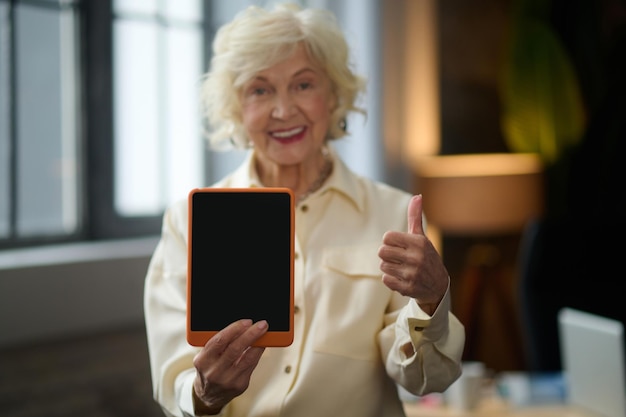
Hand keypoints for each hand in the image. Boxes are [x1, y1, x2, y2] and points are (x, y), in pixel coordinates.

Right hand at [192, 319, 267, 413]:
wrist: (208, 395)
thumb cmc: (210, 368)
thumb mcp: (207, 355)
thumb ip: (219, 342)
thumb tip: (242, 326)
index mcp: (203, 360)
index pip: (219, 341)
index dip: (234, 329)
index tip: (247, 321)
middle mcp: (214, 372)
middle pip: (235, 349)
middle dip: (250, 334)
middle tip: (261, 324)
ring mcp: (227, 380)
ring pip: (247, 358)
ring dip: (258, 344)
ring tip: (264, 333)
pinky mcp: (240, 385)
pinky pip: (252, 366)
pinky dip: (257, 353)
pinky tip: (261, 345)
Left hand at [378, 194, 448, 314]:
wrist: (438, 285)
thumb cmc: (425, 256)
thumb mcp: (421, 237)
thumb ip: (415, 217)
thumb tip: (417, 196)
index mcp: (419, 243)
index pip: (387, 237)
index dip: (390, 242)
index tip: (399, 246)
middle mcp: (416, 258)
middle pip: (382, 252)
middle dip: (388, 255)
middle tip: (399, 258)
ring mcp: (412, 274)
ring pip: (383, 266)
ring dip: (389, 267)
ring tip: (402, 269)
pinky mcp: (408, 288)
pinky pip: (386, 279)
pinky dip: (391, 279)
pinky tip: (402, 279)